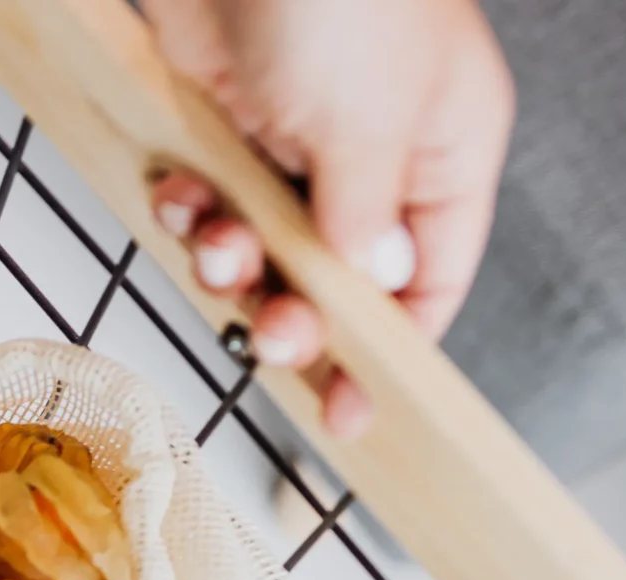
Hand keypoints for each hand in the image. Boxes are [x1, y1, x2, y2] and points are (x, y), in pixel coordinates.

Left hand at [143, 0, 513, 435]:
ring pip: (263, 247)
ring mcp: (293, 138)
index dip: (389, 350)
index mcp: (443, 148)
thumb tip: (373, 293)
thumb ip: (365, 223)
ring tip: (218, 247)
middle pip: (336, 279)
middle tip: (263, 333)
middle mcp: (373, 151)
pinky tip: (182, 198)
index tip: (349, 409)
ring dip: (232, 264)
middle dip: (294, 313)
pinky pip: (210, 202)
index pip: (432, 279)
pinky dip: (192, 214)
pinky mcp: (223, 123)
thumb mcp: (369, 126)